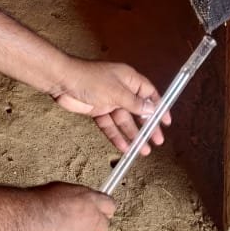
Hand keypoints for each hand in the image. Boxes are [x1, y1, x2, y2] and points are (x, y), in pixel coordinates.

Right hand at [25, 182, 115, 230]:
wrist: (31, 218)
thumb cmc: (42, 201)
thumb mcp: (64, 190)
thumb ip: (78, 198)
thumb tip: (80, 201)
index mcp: (91, 199)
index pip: (110, 205)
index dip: (104, 209)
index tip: (100, 211)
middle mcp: (93, 217)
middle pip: (105, 225)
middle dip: (95, 225)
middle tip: (82, 222)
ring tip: (64, 230)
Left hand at [50, 58, 167, 154]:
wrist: (63, 82)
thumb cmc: (91, 80)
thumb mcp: (117, 92)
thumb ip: (134, 103)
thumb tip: (152, 109)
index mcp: (129, 79)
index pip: (149, 93)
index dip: (159, 107)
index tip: (166, 122)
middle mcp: (120, 90)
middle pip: (138, 110)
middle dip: (147, 126)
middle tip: (157, 141)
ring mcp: (108, 101)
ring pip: (124, 121)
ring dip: (133, 135)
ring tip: (144, 151)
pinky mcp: (97, 110)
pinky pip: (110, 125)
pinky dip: (116, 136)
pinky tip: (124, 148)